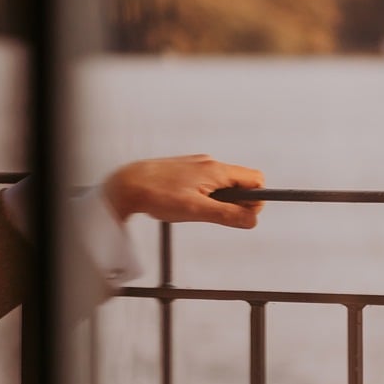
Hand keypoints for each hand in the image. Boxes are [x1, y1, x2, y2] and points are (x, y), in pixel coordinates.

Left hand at [103, 154, 264, 229]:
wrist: (127, 184)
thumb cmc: (157, 195)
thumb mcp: (196, 211)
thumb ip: (227, 215)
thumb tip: (251, 220)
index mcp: (217, 170)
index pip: (256, 180)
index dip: (256, 200)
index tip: (242, 215)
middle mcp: (210, 163)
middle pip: (241, 183)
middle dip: (235, 202)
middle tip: (213, 215)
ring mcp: (198, 165)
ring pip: (222, 184)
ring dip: (217, 200)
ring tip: (193, 209)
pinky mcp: (186, 170)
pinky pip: (206, 183)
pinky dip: (203, 195)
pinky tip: (183, 203)